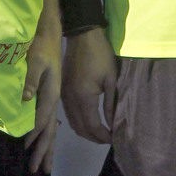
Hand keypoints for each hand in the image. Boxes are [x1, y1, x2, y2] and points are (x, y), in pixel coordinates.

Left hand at [22, 17, 61, 173]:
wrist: (51, 34)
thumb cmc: (42, 45)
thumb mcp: (35, 60)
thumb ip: (31, 79)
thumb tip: (25, 99)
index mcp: (51, 93)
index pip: (42, 119)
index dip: (34, 134)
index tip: (26, 148)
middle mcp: (53, 100)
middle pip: (50, 131)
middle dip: (44, 151)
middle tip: (37, 171)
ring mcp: (52, 99)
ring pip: (50, 129)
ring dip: (45, 148)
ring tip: (41, 166)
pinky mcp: (48, 96)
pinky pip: (47, 122)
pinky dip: (44, 135)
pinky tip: (39, 142)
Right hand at [62, 27, 116, 143]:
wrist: (82, 36)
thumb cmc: (100, 55)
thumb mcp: (111, 79)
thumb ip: (110, 103)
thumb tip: (112, 122)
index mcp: (83, 97)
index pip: (92, 125)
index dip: (102, 135)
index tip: (113, 139)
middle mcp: (70, 100)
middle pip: (80, 128)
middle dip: (94, 137)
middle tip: (108, 138)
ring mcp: (63, 96)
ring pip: (73, 123)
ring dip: (86, 131)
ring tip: (100, 132)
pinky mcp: (62, 91)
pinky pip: (69, 114)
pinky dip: (78, 122)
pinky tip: (89, 121)